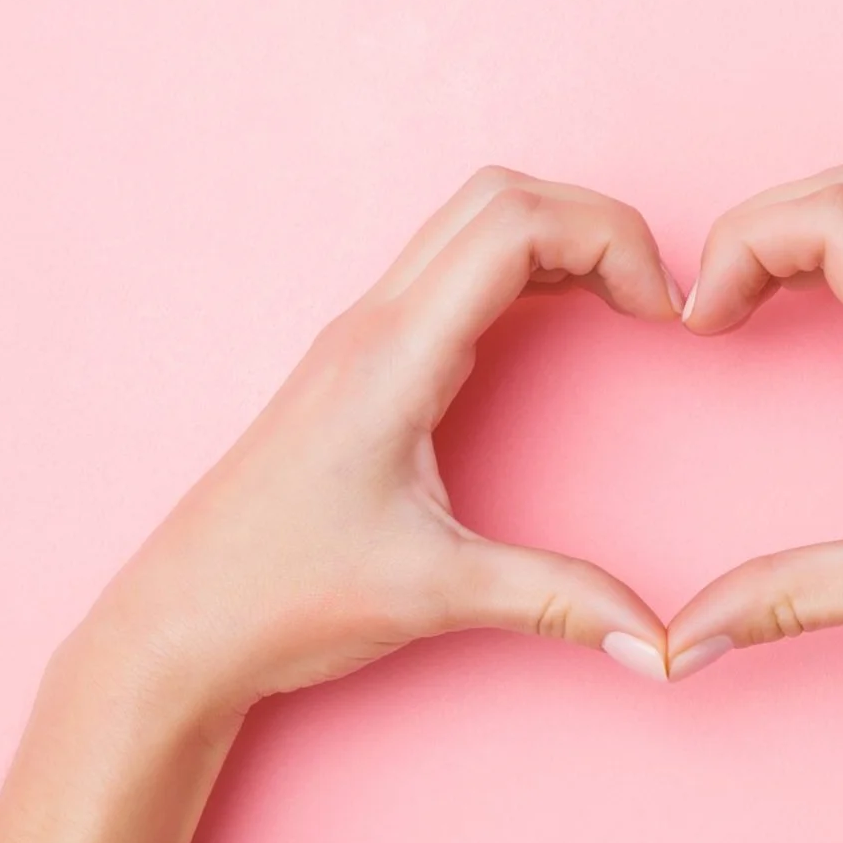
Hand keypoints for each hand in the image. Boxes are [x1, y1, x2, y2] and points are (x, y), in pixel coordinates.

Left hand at [58, 167, 680, 730]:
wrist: (180, 625)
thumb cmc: (281, 597)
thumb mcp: (433, 596)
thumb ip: (556, 602)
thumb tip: (660, 645)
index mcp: (393, 355)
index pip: (517, 224)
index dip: (612, 239)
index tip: (663, 313)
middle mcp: (374, 324)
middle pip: (500, 196)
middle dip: (597, 223)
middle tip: (655, 296)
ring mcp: (361, 336)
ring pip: (472, 221)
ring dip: (558, 237)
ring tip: (622, 303)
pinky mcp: (360, 363)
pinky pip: (451, 270)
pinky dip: (523, 270)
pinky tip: (560, 323)